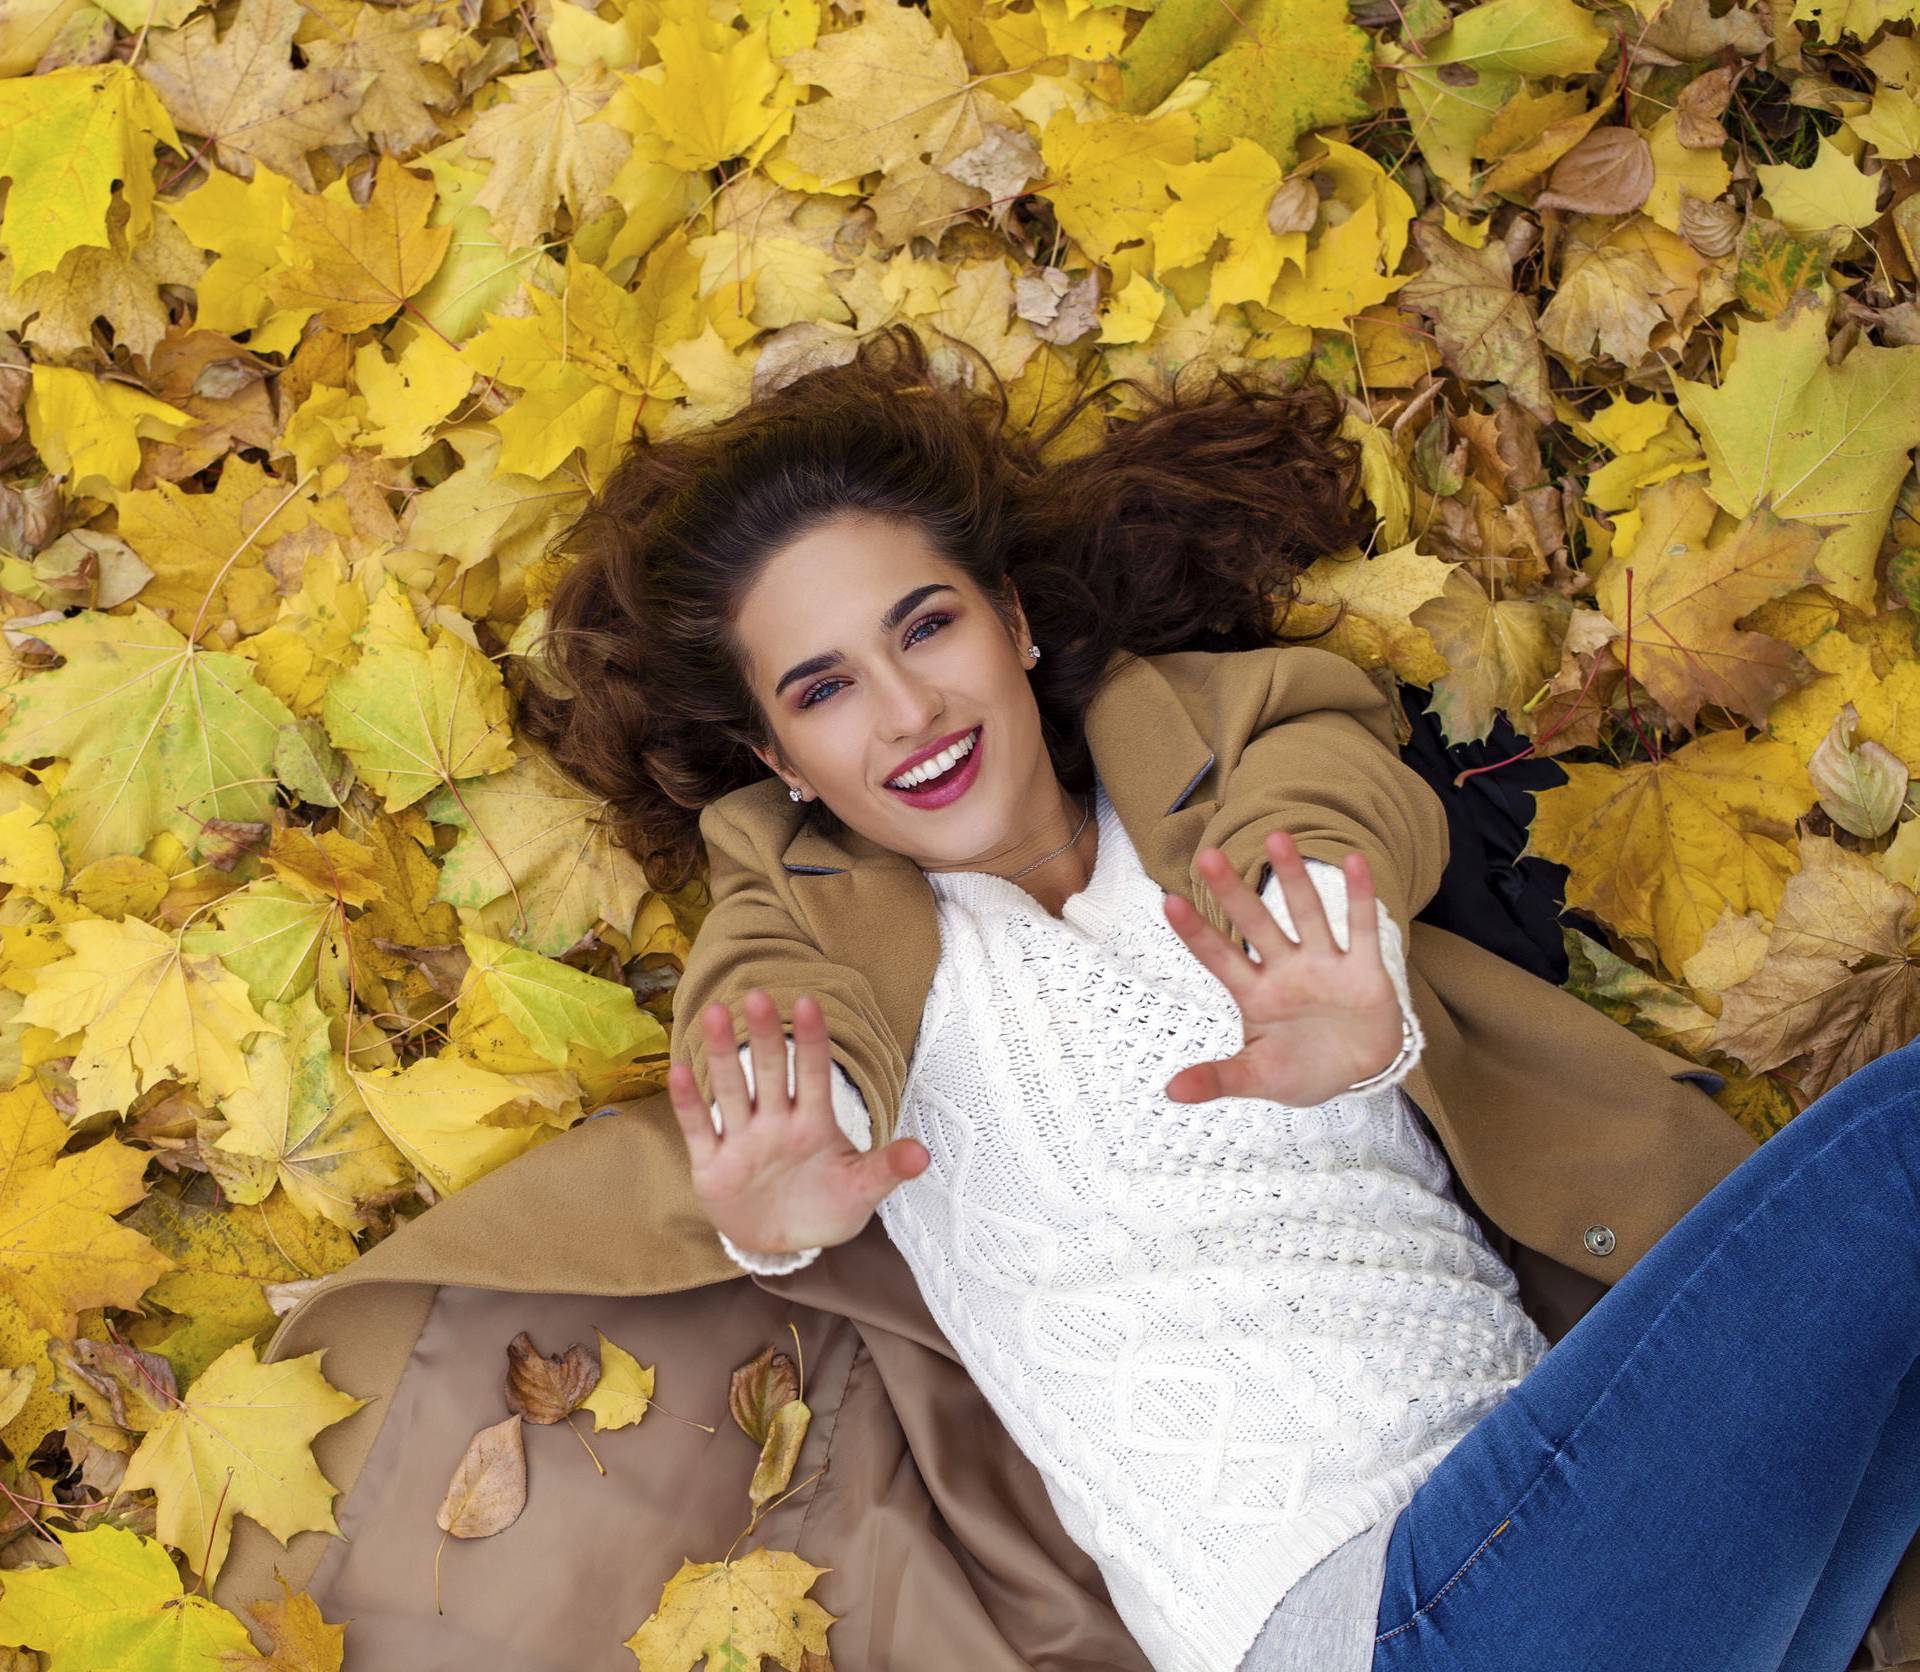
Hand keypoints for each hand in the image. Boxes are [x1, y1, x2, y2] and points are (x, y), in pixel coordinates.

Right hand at [666, 988, 929, 1258]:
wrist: (785, 1245)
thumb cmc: (826, 1206)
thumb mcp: (861, 1191)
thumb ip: (886, 1169)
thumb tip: (924, 1155)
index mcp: (814, 1123)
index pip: (814, 1074)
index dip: (812, 1040)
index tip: (808, 1002)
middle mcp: (776, 1123)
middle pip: (770, 1073)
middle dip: (765, 1036)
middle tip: (758, 995)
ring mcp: (743, 1141)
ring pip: (732, 1090)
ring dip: (724, 1055)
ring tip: (716, 1014)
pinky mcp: (713, 1165)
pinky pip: (700, 1129)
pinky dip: (689, 1103)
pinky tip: (678, 1071)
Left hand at [1161, 829, 1406, 1107]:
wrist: (1358, 1075)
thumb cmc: (1301, 1070)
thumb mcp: (1258, 1078)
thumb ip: (1219, 1079)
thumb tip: (1170, 1093)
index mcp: (1255, 994)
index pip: (1218, 957)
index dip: (1196, 932)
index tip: (1168, 901)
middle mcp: (1286, 970)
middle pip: (1255, 925)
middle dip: (1233, 893)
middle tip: (1207, 856)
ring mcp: (1325, 965)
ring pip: (1306, 914)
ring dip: (1293, 878)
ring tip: (1276, 837)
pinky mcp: (1364, 971)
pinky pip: (1362, 928)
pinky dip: (1360, 896)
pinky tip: (1354, 860)